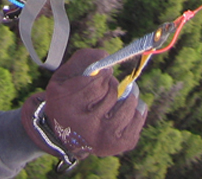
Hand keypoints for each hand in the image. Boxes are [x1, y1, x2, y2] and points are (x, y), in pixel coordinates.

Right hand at [21, 48, 146, 167]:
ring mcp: (104, 137)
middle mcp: (86, 126)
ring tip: (120, 92)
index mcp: (68, 106)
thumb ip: (83, 60)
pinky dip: (136, 108)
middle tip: (107, 83)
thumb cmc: (66, 99)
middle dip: (112, 83)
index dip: (103, 73)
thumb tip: (106, 56)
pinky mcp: (118, 144)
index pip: (97, 83)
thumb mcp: (64, 77)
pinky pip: (137, 118)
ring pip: (127, 105)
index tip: (103, 72)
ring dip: (126, 93)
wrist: (64, 137)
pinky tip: (126, 105)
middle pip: (112, 93)